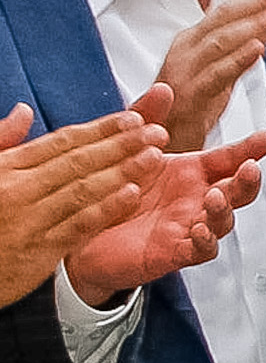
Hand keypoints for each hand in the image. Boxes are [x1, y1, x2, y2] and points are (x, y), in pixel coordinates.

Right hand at [0, 101, 161, 307]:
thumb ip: (3, 141)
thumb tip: (24, 111)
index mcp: (6, 169)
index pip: (60, 142)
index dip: (100, 129)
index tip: (132, 118)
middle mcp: (18, 191)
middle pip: (77, 161)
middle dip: (120, 144)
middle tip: (155, 132)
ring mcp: (29, 221)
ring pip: (82, 190)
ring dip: (122, 171)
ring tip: (153, 156)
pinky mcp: (38, 252)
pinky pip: (77, 225)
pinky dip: (106, 209)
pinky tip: (131, 195)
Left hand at [70, 129, 265, 301]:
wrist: (83, 231)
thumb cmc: (112, 190)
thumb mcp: (128, 149)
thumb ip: (146, 118)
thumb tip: (165, 88)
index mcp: (192, 172)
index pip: (229, 158)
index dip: (250, 149)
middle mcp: (197, 199)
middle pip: (238, 190)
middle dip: (249, 180)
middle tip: (249, 169)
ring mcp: (190, 226)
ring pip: (225, 221)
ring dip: (225, 210)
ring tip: (214, 198)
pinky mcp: (175, 252)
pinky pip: (203, 250)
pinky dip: (206, 241)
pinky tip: (199, 230)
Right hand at [148, 0, 265, 152]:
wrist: (160, 143)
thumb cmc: (191, 106)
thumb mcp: (220, 70)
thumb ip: (242, 46)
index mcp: (193, 40)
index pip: (227, 8)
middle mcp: (187, 49)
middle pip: (225, 17)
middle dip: (260, 0)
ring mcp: (185, 71)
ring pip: (222, 40)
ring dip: (256, 23)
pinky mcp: (189, 96)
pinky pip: (215, 75)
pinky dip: (238, 59)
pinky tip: (259, 48)